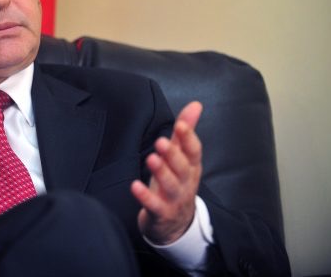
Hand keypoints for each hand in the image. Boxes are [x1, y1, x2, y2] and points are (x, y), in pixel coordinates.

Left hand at [131, 101, 202, 243]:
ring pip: (170, 186)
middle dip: (173, 155)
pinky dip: (145, 196)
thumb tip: (195, 104)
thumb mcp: (182, 157)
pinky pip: (154, 205)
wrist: (176, 225)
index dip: (188, 138)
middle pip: (182, 168)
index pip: (194, 152)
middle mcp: (185, 183)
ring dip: (161, 172)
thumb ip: (185, 131)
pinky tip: (134, 186)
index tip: (180, 125)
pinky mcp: (161, 213)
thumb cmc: (177, 183)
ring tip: (151, 159)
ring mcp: (174, 199)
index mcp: (191, 167)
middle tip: (161, 142)